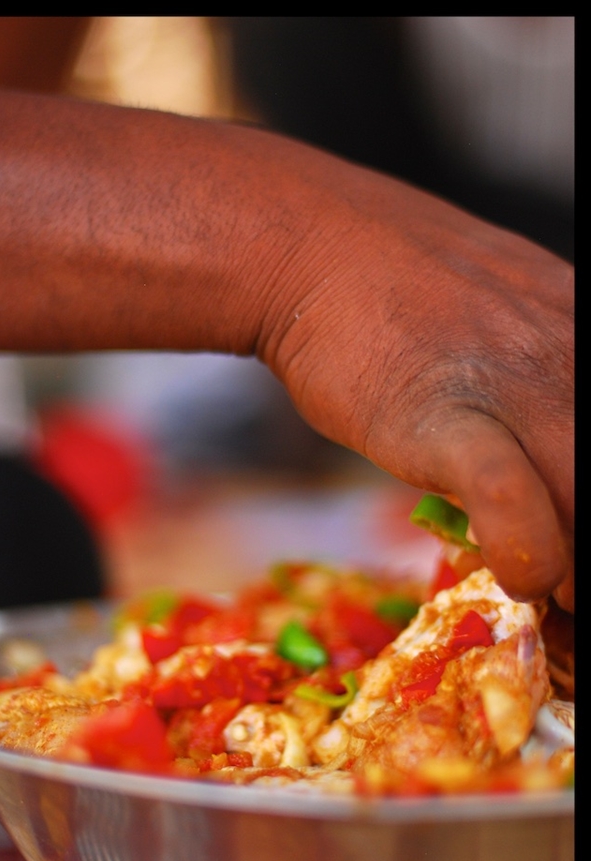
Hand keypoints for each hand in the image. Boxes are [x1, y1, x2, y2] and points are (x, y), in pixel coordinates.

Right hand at [257, 161, 572, 609]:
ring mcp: (519, 387)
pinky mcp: (448, 419)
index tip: (578, 543)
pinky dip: (528, 555)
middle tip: (575, 591)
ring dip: (580, 573)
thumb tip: (556, 459)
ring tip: (558, 592)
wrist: (316, 249)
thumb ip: (551, 380)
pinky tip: (515, 574)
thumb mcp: (513, 313)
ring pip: (588, 503)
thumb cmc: (407, 292)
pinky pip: (513, 503)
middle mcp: (576, 357)